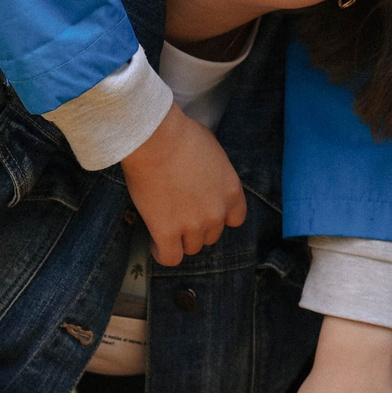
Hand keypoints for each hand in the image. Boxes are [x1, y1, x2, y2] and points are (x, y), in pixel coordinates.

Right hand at [116, 105, 247, 265]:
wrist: (156, 139)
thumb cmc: (182, 135)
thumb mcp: (213, 151)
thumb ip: (215, 173)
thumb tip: (204, 177)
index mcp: (231, 191)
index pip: (235, 219)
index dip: (219, 217)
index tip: (206, 210)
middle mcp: (217, 212)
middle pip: (211, 235)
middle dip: (197, 227)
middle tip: (180, 212)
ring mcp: (193, 225)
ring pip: (191, 247)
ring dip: (180, 239)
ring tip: (165, 225)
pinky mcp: (167, 232)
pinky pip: (170, 257)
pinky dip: (162, 253)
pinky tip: (155, 242)